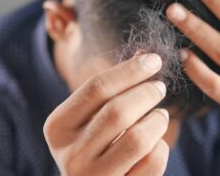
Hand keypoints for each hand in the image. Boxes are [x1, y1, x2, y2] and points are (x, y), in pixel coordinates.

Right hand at [43, 53, 169, 175]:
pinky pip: (152, 163)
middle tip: (159, 87)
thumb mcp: (91, 115)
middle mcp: (71, 155)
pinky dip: (161, 147)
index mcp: (58, 127)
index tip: (154, 60)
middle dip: (146, 93)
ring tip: (160, 115)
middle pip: (118, 112)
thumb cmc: (94, 142)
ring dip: (157, 121)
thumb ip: (112, 87)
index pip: (96, 88)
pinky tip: (155, 143)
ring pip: (138, 139)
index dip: (130, 71)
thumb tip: (145, 56)